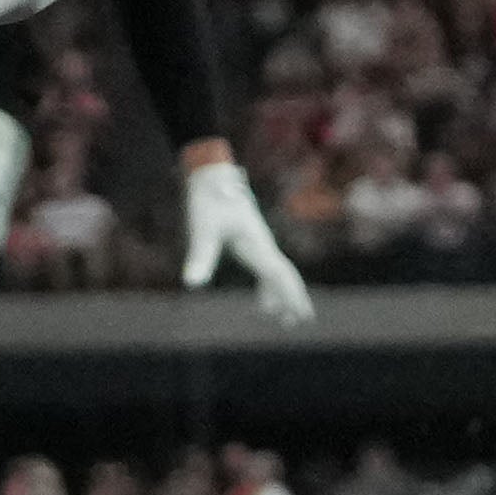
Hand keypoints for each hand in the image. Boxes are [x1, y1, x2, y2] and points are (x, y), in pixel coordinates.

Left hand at [172, 141, 316, 329]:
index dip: (291, 295)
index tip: (303, 315)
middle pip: (284, 274)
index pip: (279, 274)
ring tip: (284, 319)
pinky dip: (268, 285)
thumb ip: (200, 258)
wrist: (211, 173)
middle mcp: (262, 243)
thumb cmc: (207, 200)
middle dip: (293, 297)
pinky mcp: (249, 239)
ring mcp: (258, 241)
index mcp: (256, 243)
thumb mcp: (202, 230)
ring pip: (277, 272)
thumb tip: (192, 283)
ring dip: (281, 294)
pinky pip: (266, 267)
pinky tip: (263, 300)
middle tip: (301, 321)